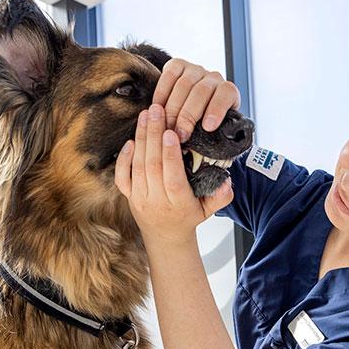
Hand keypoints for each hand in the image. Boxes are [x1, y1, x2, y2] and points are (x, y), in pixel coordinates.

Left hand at [114, 103, 232, 244]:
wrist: (166, 237)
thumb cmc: (189, 216)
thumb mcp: (209, 209)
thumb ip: (221, 196)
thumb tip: (227, 181)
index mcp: (178, 203)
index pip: (173, 178)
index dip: (171, 155)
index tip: (172, 132)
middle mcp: (157, 200)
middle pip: (152, 166)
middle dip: (154, 135)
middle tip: (157, 111)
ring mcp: (140, 198)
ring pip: (137, 166)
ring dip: (141, 138)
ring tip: (147, 115)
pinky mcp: (128, 195)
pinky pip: (122, 176)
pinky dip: (124, 157)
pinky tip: (131, 139)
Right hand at [153, 58, 240, 142]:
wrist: (193, 103)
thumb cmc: (204, 124)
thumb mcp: (214, 131)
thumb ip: (214, 137)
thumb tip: (207, 156)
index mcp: (228, 92)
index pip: (226, 94)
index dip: (217, 109)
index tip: (208, 127)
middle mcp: (213, 78)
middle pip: (201, 92)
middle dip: (188, 115)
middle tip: (180, 135)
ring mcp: (195, 69)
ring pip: (184, 85)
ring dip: (173, 108)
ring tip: (166, 127)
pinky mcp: (178, 65)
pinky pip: (169, 75)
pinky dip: (162, 93)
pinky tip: (157, 108)